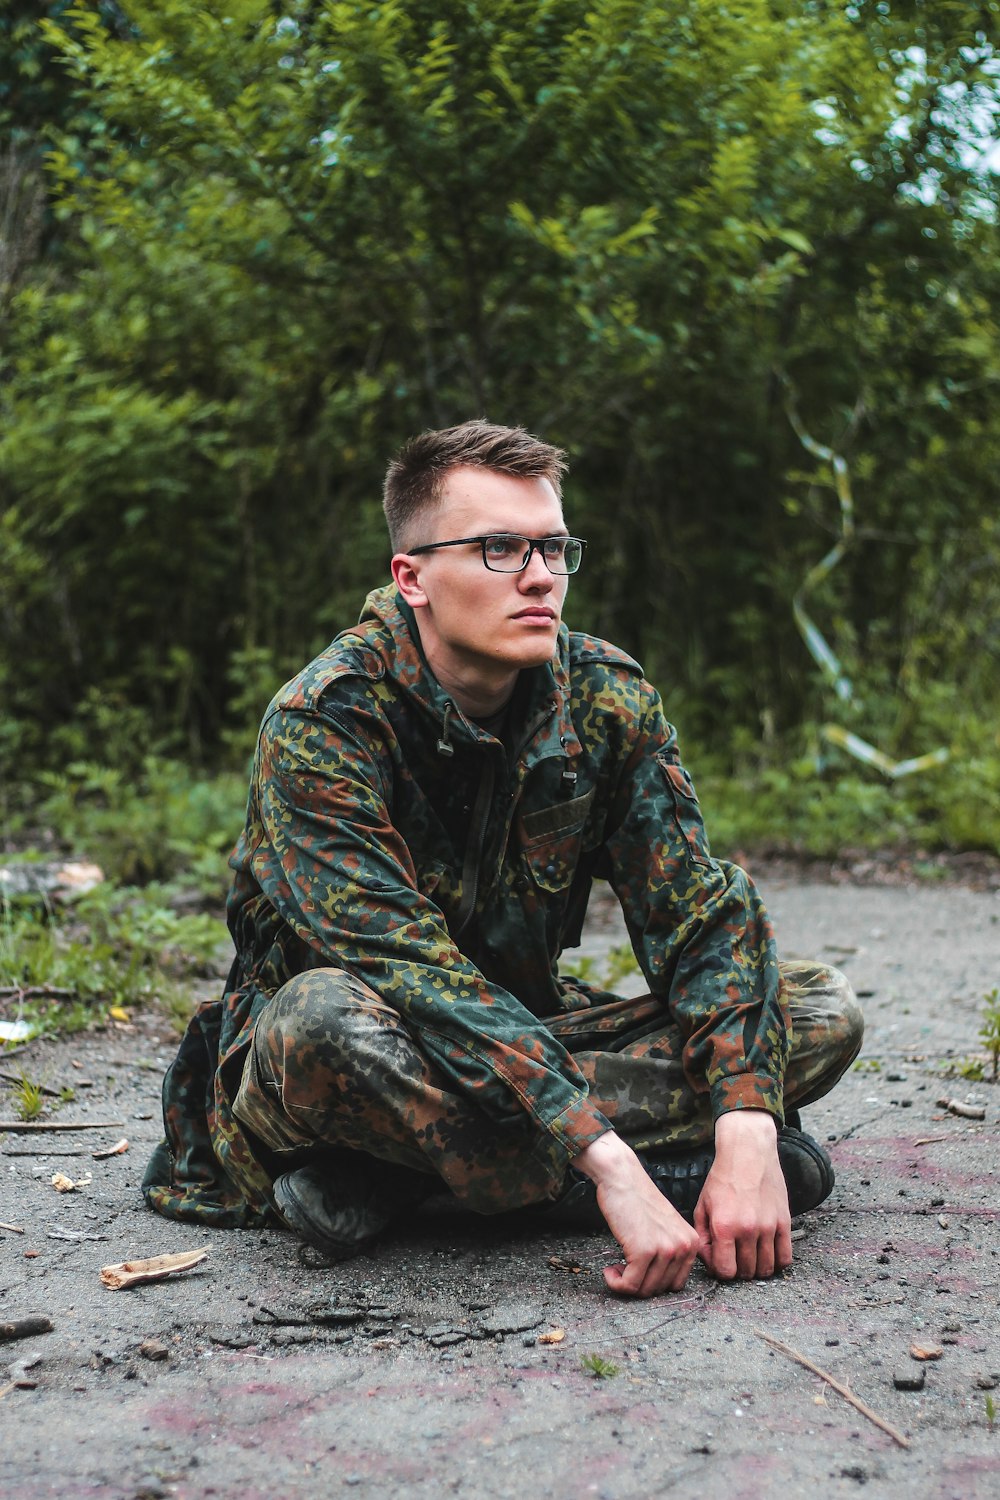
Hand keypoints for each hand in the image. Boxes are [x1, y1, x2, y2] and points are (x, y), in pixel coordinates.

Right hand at [574, 1133, 700, 1296]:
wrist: (622, 1177)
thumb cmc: (637, 1200)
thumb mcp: (665, 1228)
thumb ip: (669, 1252)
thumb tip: (656, 1284)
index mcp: (691, 1242)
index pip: (676, 1284)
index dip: (652, 1283)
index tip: (638, 1273)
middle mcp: (683, 1247)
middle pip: (660, 1290)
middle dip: (638, 1284)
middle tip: (623, 1269)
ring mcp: (665, 1249)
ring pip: (645, 1290)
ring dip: (625, 1284)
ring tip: (616, 1268)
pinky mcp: (644, 1250)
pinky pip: (630, 1284)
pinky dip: (616, 1283)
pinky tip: (609, 1270)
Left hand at [694, 1110, 791, 1280]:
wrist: (748, 1152)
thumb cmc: (723, 1178)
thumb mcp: (702, 1205)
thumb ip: (703, 1237)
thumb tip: (710, 1261)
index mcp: (724, 1226)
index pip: (726, 1271)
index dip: (721, 1270)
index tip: (720, 1260)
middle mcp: (748, 1229)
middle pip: (747, 1272)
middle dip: (739, 1269)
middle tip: (735, 1256)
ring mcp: (769, 1227)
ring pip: (767, 1269)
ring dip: (758, 1268)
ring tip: (751, 1255)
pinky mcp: (785, 1222)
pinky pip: (786, 1258)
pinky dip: (777, 1262)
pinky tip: (768, 1252)